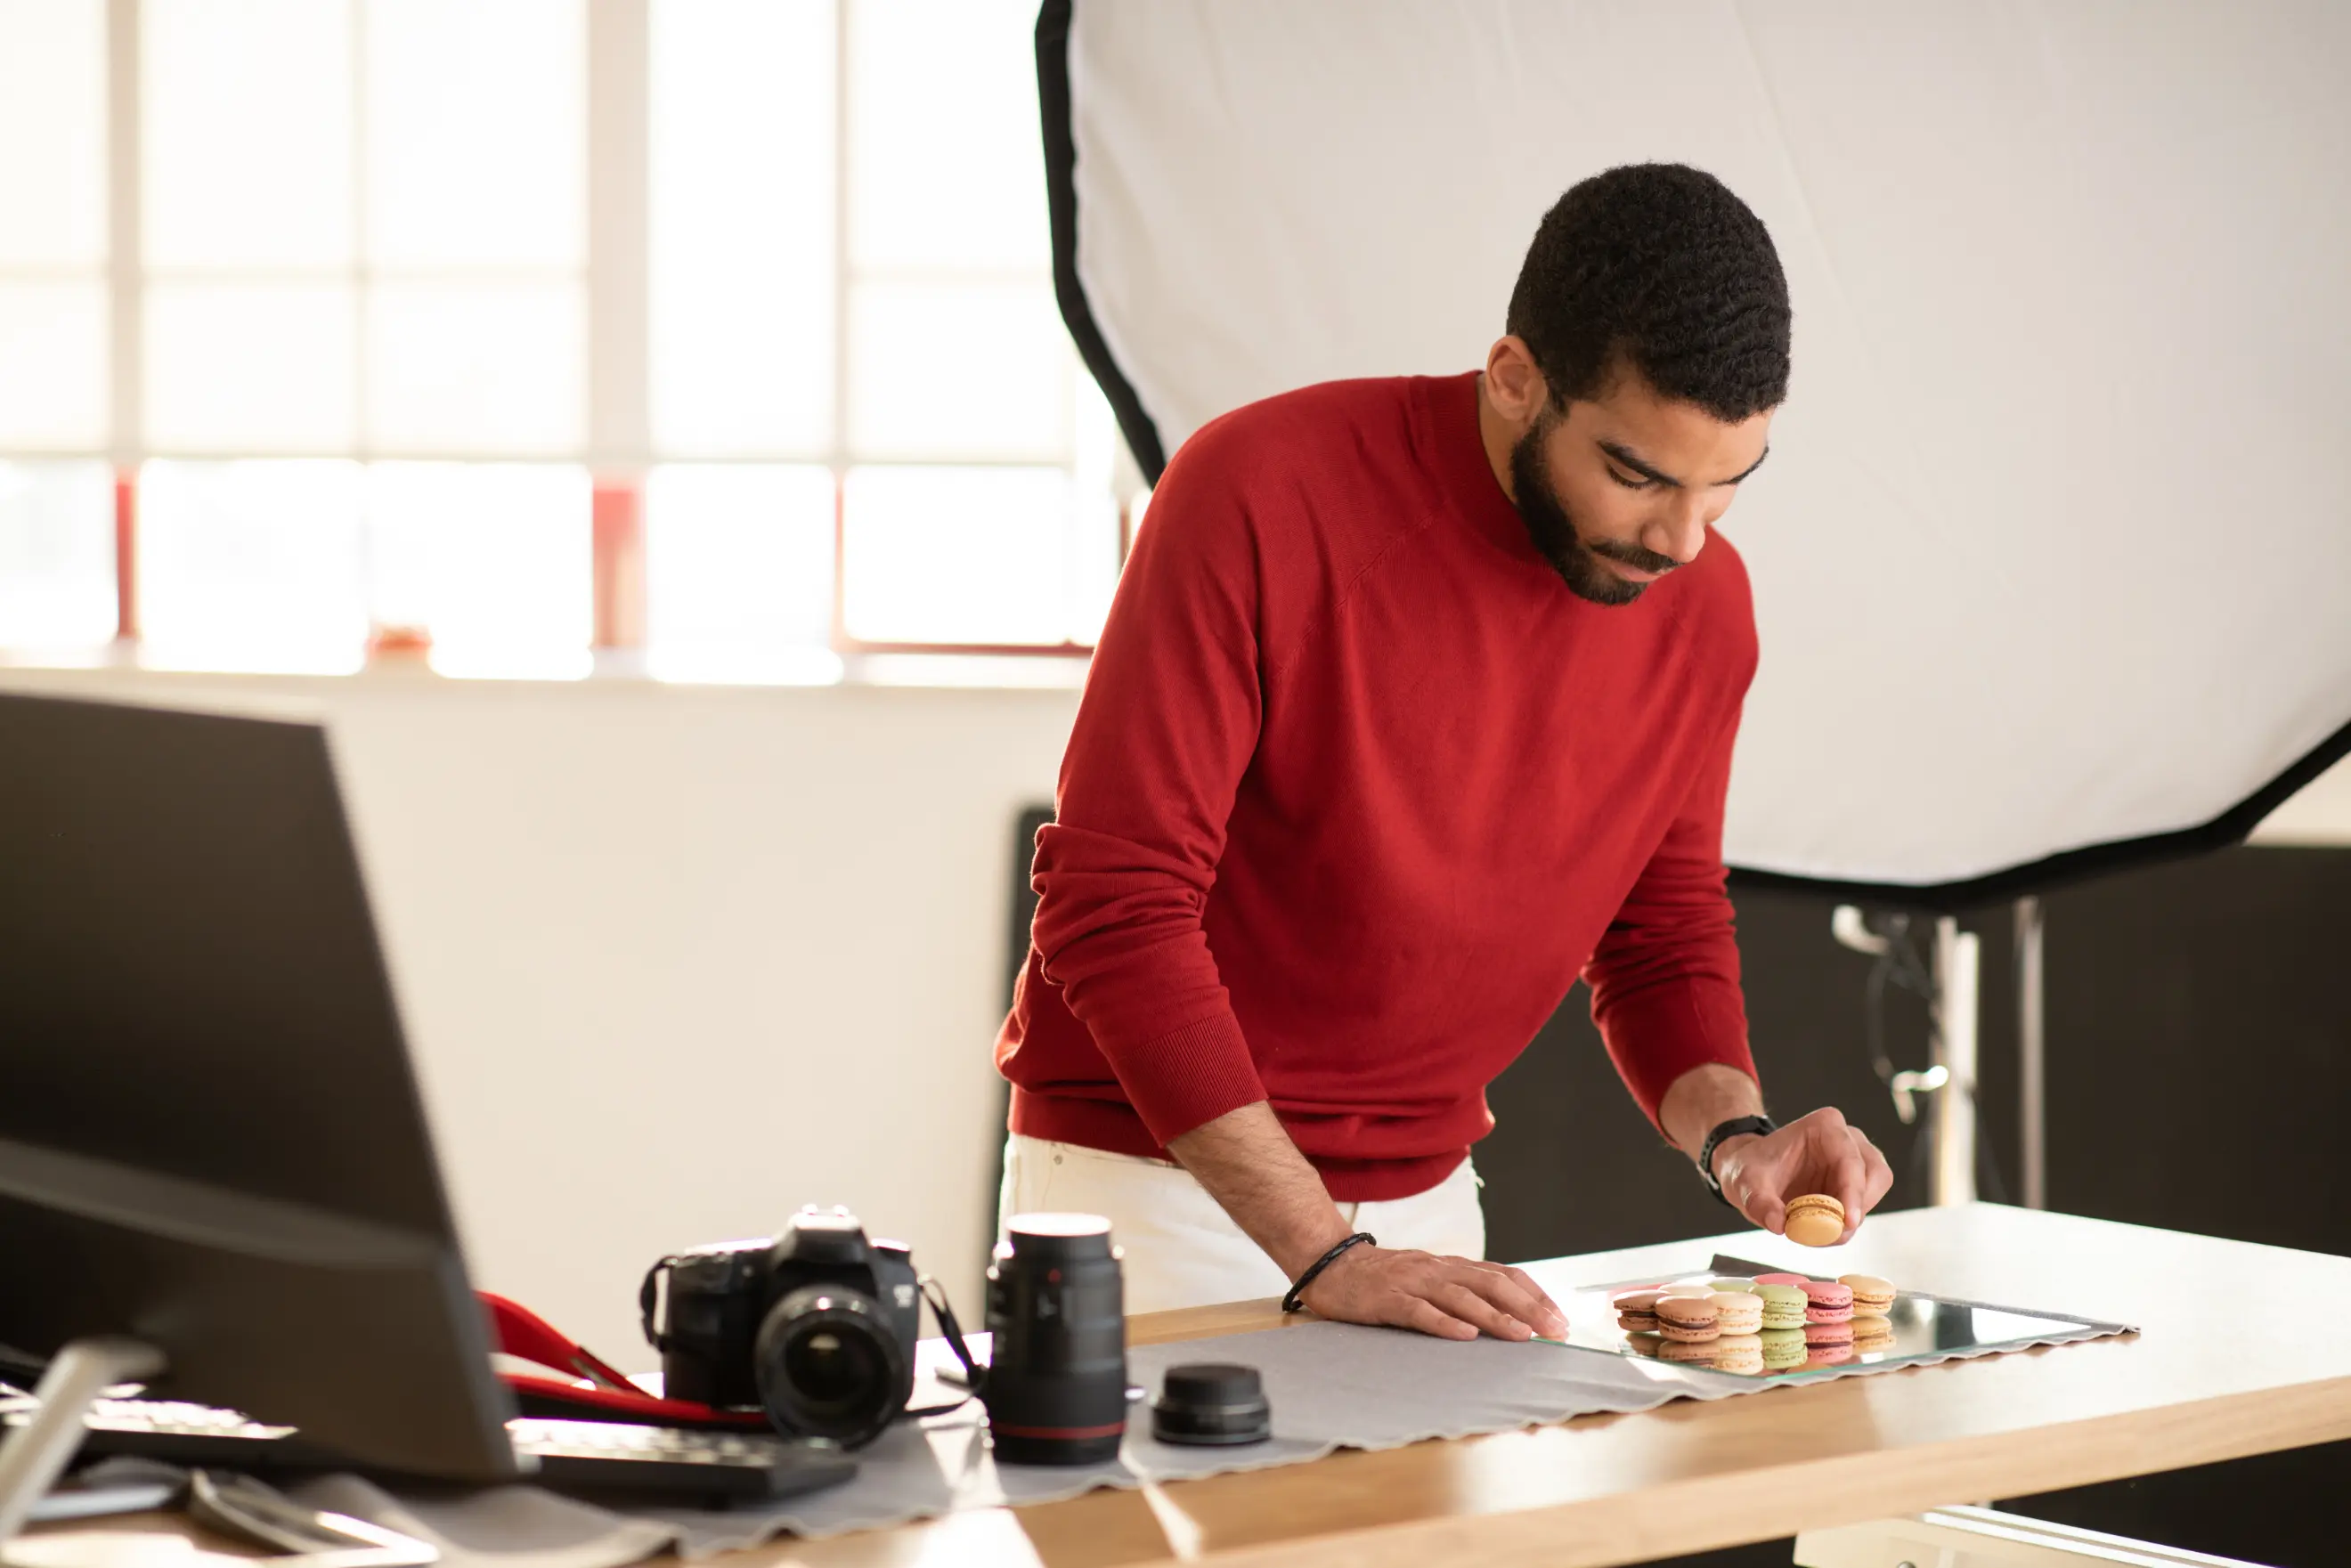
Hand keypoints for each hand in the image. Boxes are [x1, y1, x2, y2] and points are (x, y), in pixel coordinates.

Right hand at [1296, 1245, 1568, 1341]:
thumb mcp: (1429, 1279)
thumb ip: (1462, 1291)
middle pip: (1491, 1284)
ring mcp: (1412, 1283)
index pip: (1503, 1275)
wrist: (1331, 1264)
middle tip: (1554, 1331)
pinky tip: (1464, 1336)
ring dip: (1495, 1316)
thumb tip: (1508, 1315)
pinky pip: (1419, 1311)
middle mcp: (1438, 1270)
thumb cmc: (1384, 1278)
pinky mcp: (1387, 1299)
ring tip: (1522, 1335)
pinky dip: (1444, 1323)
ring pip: (1461, 1297)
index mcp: (1452, 1267)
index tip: (1560, 1318)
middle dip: (1528, 1307)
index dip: (1534, 1295)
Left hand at [1711, 1106, 1892, 1242]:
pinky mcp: (1856, 1181)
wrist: (1751, 1172)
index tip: (1847, 1222)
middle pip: (1875, 1175)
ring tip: (1821, 1233)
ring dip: (1854, 1216)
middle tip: (1832, 1234)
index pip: (1850, 1160)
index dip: (1854, 1192)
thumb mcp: (1744, 1183)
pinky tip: (1822, 1229)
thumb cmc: (1751, 1169)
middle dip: (1858, 1207)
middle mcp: (1848, 1138)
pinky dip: (1848, 1221)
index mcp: (1825, 1126)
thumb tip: (1779, 1225)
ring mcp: (1857, 1159)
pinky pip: (1864, 1204)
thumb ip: (1759, 1203)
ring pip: (1875, 1190)